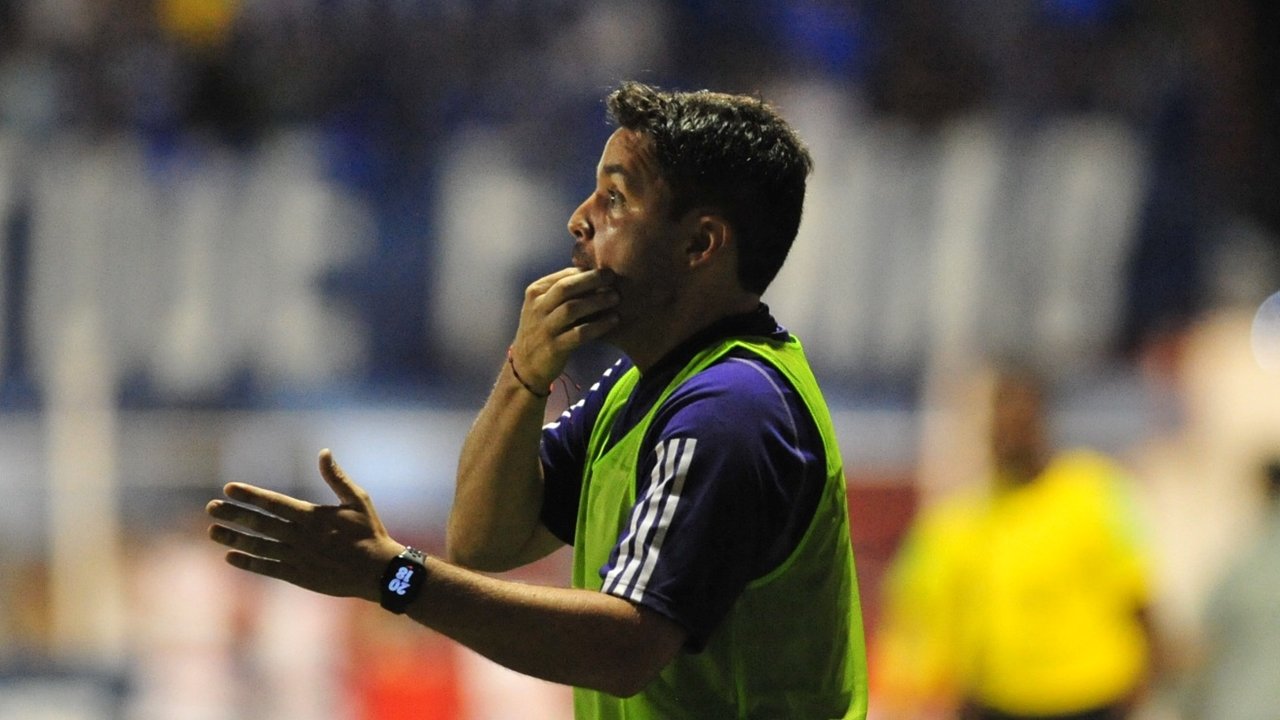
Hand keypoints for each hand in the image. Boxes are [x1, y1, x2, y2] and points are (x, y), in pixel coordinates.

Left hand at [206, 449, 402, 601]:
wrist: (377, 572)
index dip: (250, 496)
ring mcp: (297, 557)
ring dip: (233, 538)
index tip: (229, 489)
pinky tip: (230, 557)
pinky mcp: (297, 576)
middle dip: (234, 515)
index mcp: (312, 516)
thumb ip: (337, 478)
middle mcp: (300, 536)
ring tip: (213, 531)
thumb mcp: (358, 500)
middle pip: (259, 524)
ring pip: (258, 546)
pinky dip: (248, 563)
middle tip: (211, 508)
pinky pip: (267, 568)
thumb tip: (324, 452)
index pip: (273, 503)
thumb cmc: (369, 532)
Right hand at [510, 267, 619, 387]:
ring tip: (616, 297)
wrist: (526, 365)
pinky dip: (598, 326)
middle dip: (591, 280)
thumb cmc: (542, 330)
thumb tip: (594, 275)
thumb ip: (562, 292)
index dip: (586, 272)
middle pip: (566, 288)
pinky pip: (579, 333)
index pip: (563, 276)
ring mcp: (544, 328)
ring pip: (572, 308)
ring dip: (596, 301)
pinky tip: (613, 320)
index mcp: (535, 292)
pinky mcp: (554, 347)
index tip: (606, 272)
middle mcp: (537, 308)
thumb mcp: (544, 307)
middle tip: (613, 277)